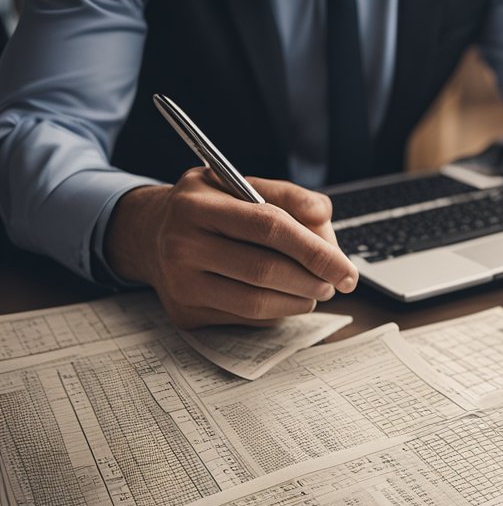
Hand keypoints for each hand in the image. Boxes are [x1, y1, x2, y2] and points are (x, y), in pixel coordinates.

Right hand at [105, 168, 358, 328]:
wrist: (151, 235)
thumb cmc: (210, 209)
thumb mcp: (240, 185)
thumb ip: (287, 195)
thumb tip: (322, 216)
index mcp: (196, 204)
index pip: (268, 227)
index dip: (315, 250)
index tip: (346, 269)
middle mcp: (181, 245)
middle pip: (265, 270)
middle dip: (313, 280)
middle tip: (336, 282)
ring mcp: (180, 284)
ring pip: (258, 303)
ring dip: (300, 301)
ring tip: (316, 289)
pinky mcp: (187, 314)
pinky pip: (246, 319)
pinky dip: (277, 311)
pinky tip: (284, 297)